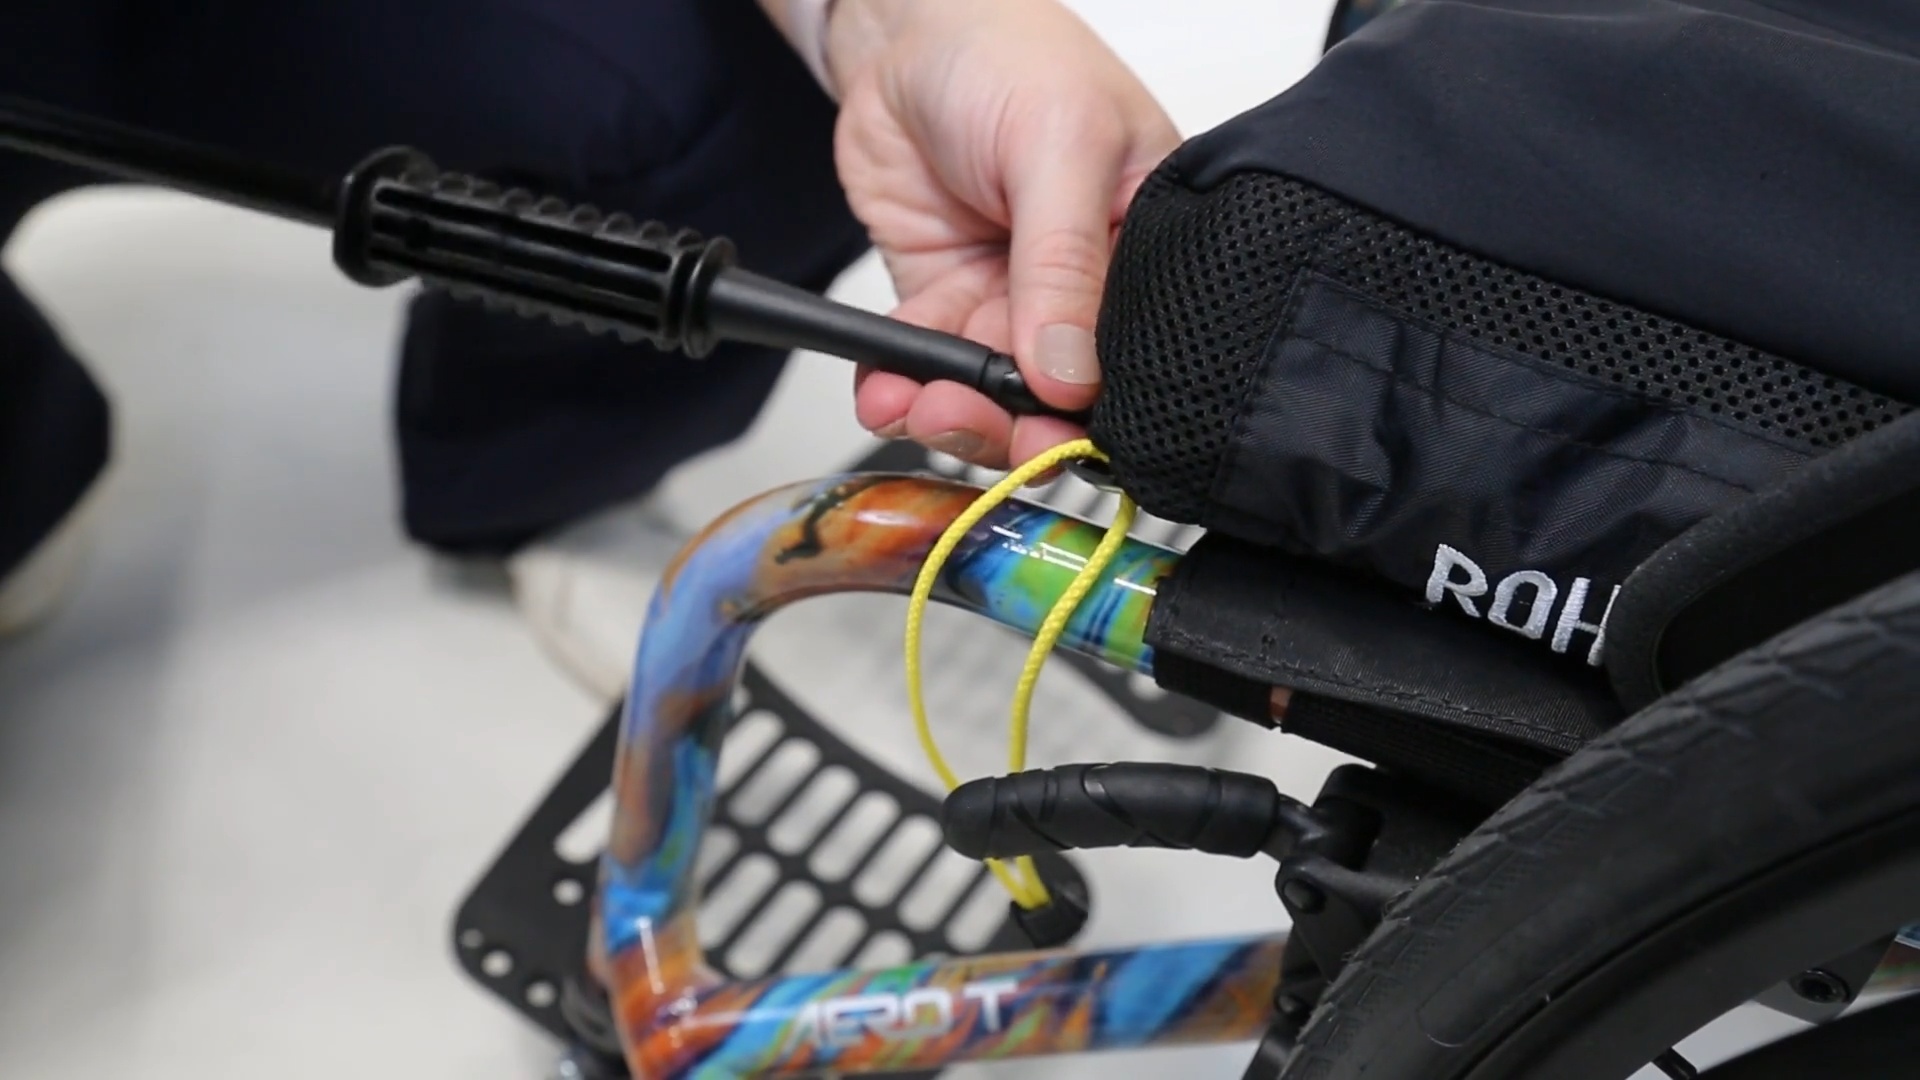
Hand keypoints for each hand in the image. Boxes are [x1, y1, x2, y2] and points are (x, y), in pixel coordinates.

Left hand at [825, 0, 1179, 468]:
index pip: (1138, 354)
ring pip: (991, 394)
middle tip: (969, 420)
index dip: (1095, 407)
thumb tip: (1068, 372)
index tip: (1051, 430)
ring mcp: (1012, 298)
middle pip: (1062, 394)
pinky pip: (926, 367)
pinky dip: (899, 390)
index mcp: (1147, 246)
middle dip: (1013, 423)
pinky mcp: (948, 301)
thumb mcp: (1058, 144)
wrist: (905, 30)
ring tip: (917, 405)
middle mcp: (1085, 286)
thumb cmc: (1009, 55)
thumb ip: (1063, 262)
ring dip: (951, 413)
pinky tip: (884, 392)